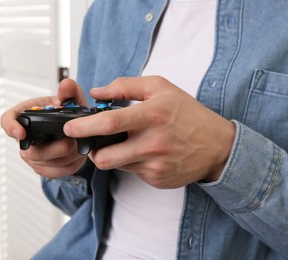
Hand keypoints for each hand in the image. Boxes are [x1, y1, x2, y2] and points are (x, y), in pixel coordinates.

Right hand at [0, 78, 88, 178]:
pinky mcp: (43, 169)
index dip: (11, 127)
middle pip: (32, 152)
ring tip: (79, 144)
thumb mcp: (70, 99)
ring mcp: (32, 157)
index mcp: (24, 116)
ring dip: (69, 156)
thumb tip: (67, 85)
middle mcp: (24, 139)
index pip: (7, 121)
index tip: (21, 132)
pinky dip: (72, 164)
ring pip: (48, 164)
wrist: (73, 129)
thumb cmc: (65, 112)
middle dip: (57, 148)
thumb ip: (69, 92)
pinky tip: (77, 155)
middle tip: (73, 140)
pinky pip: (57, 172)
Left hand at [63, 76, 234, 187]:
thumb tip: (97, 92)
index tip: (69, 128)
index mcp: (152, 115)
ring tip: (127, 143)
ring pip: (117, 165)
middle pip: (104, 157)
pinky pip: (132, 172)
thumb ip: (126, 86)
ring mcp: (155, 165)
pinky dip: (132, 162)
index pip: (109, 124)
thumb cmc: (188, 114)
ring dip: (114, 155)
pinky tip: (147, 153)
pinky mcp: (157, 179)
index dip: (84, 127)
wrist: (218, 146)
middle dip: (91, 151)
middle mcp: (152, 143)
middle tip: (92, 142)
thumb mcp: (161, 88)